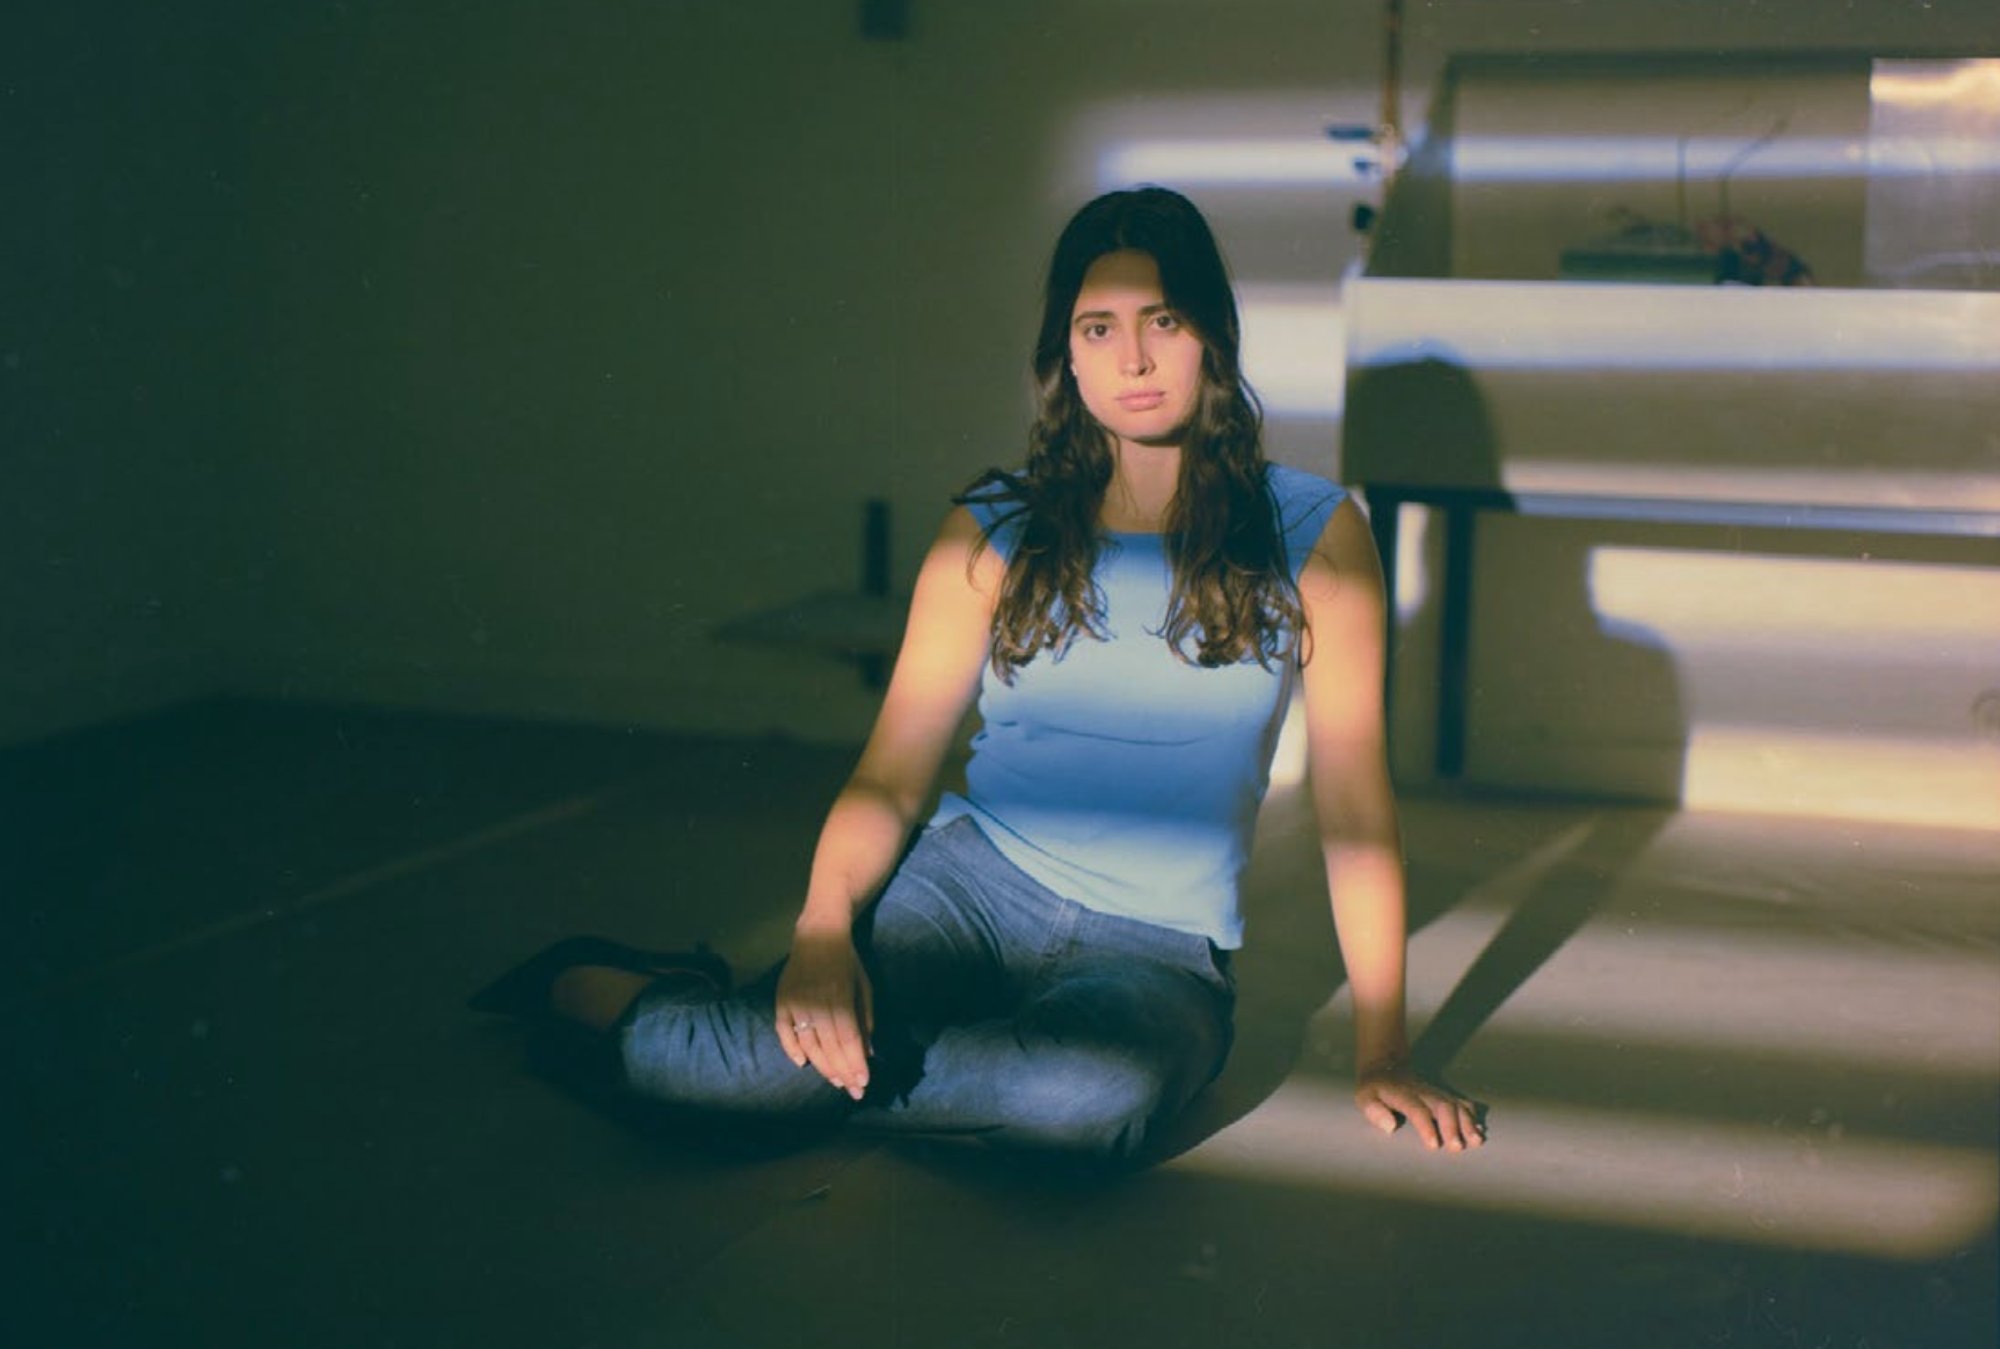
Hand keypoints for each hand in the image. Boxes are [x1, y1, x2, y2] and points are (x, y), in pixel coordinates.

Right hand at [775, 923, 873, 1100]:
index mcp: (840, 996)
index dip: (855, 1063)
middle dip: (844, 1072)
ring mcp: (795, 1002)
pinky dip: (791, 1049)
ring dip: (823, 1067)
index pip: (848, 1038)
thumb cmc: (847, 961)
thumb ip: (866, 1018)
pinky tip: (803, 1063)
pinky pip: (783, 1031)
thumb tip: (868, 1052)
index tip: (864, 1083)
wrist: (818, 933)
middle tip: (854, 1092)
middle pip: (830, 1046)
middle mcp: (816, 1002)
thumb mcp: (864, 986)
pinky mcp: (781, 1001)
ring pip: (808, 1044)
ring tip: (836, 1082)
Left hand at [1355, 1060, 1484, 1152]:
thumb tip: (1389, 1127)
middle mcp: (1423, 1092)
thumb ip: (1373, 1111)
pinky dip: (1473, 1117)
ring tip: (1476, 1142)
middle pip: (1442, 1106)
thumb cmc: (1374, 1090)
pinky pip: (1463, 1104)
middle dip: (1452, 1126)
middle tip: (1457, 1148)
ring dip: (1468, 1123)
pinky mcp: (1444, 1096)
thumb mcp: (1364, 1097)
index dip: (1426, 1126)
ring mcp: (1436, 1093)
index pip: (1416, 1109)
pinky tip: (1479, 1133)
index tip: (1434, 1145)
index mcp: (1402, 1094)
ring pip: (1457, 1104)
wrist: (1387, 1068)